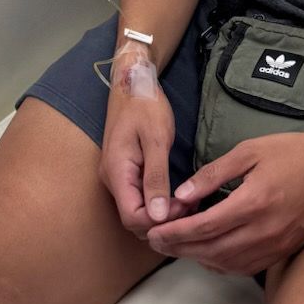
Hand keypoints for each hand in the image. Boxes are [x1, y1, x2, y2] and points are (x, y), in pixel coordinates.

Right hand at [99, 69, 187, 238]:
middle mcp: (112, 179)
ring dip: (161, 213)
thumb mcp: (156, 139)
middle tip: (190, 205)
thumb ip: (156, 178)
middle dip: (162, 220)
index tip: (183, 207)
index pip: (132, 217)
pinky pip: (138, 198)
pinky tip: (176, 197)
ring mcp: (117, 176)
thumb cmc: (146, 106)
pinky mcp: (125, 172)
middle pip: (133, 219)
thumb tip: (157, 217)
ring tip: (186, 201)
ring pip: (136, 210)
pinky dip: (157, 203)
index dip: (158, 221)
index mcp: (117, 172)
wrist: (133, 82)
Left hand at [144, 130, 303, 275]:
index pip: (203, 227)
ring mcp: (276, 245)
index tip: (152, 233)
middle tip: (156, 242)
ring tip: (177, 246)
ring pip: (227, 264)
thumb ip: (213, 174)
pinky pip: (246, 267)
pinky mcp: (284, 251)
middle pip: (211, 250)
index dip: (174, 233)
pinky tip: (209, 252)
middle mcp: (263, 231)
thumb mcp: (249, 151)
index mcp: (252, 203)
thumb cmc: (292, 152)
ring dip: (198, 258)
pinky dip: (222, 263)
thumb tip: (181, 196)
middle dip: (180, 249)